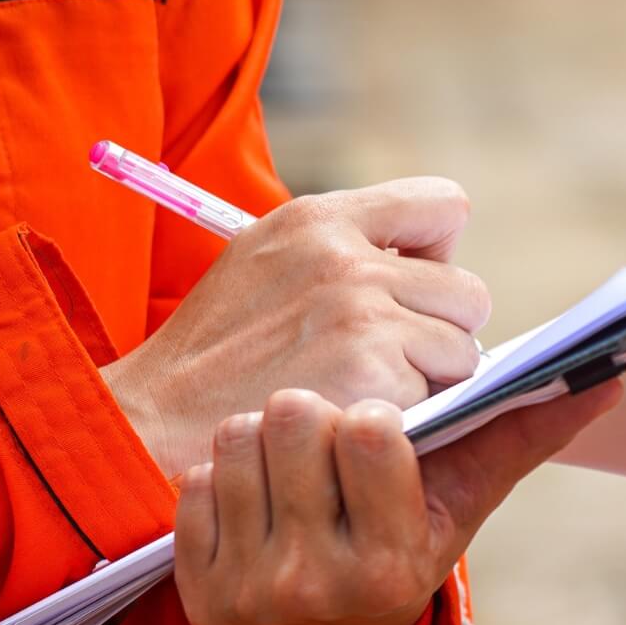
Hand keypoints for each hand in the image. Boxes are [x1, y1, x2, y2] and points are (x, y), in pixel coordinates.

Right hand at [101, 178, 490, 476]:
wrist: (156, 419)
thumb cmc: (214, 352)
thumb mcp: (264, 262)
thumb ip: (343, 247)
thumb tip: (430, 261)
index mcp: (320, 219)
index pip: (444, 206)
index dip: (439, 252)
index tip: (410, 287)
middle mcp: (348, 260)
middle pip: (468, 292)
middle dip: (441, 331)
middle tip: (390, 360)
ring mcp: (364, 320)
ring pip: (462, 351)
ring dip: (429, 380)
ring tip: (365, 392)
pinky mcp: (374, 380)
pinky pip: (439, 399)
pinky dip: (407, 419)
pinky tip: (352, 418)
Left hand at [173, 380, 623, 624]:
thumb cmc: (405, 536)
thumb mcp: (463, 498)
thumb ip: (522, 434)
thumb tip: (604, 380)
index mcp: (391, 563)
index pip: (371, 428)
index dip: (376, 414)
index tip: (380, 431)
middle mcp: (319, 587)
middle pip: (296, 416)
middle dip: (317, 413)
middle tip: (329, 441)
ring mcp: (253, 592)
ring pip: (241, 436)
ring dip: (265, 437)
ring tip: (294, 469)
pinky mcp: (201, 592)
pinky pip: (196, 479)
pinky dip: (222, 477)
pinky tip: (254, 503)